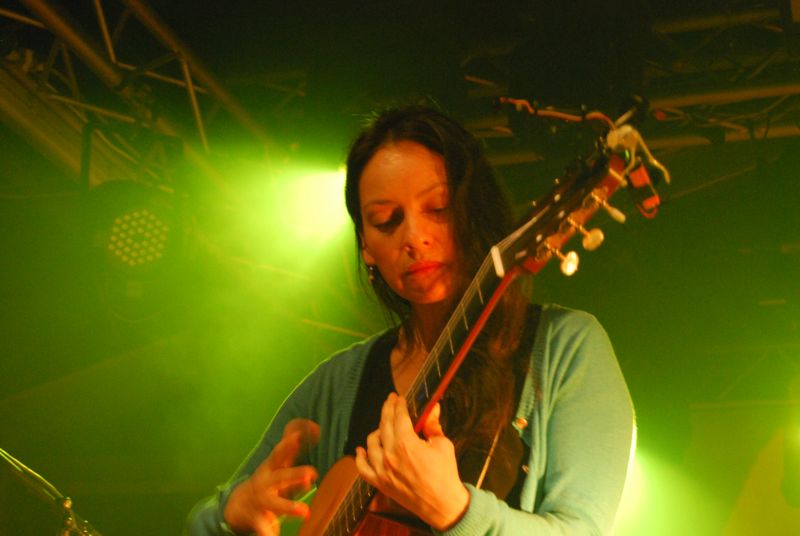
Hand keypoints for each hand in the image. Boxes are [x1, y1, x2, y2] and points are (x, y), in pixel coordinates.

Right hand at [224, 419, 319, 535]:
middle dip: (295, 475)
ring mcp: (260, 501)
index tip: (298, 436)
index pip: (279, 454)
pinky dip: (268, 532)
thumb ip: (290, 451)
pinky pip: (263, 527)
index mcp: (269, 469)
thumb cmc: (264, 482)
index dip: (288, 445)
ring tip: (305, 512)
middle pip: (280, 477)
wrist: (236, 506)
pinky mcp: (256, 519)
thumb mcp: (275, 466)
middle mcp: (264, 483)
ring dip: (289, 507)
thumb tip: (308, 429)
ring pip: (274, 503)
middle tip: (311, 474)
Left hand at [354, 393, 468, 531]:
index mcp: (406, 443)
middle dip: (387, 409)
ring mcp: (382, 470)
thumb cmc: (445, 474)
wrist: (442, 505)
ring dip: (376, 431)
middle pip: (384, 425)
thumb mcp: (443, 445)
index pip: (399, 417)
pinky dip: (360, 457)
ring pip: (371, 443)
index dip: (398, 405)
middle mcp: (390, 455)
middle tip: (390, 401)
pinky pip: (363, 468)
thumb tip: (433, 409)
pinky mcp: (380, 483)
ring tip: (382, 427)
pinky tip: (361, 449)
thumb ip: (433, 425)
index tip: (399, 398)